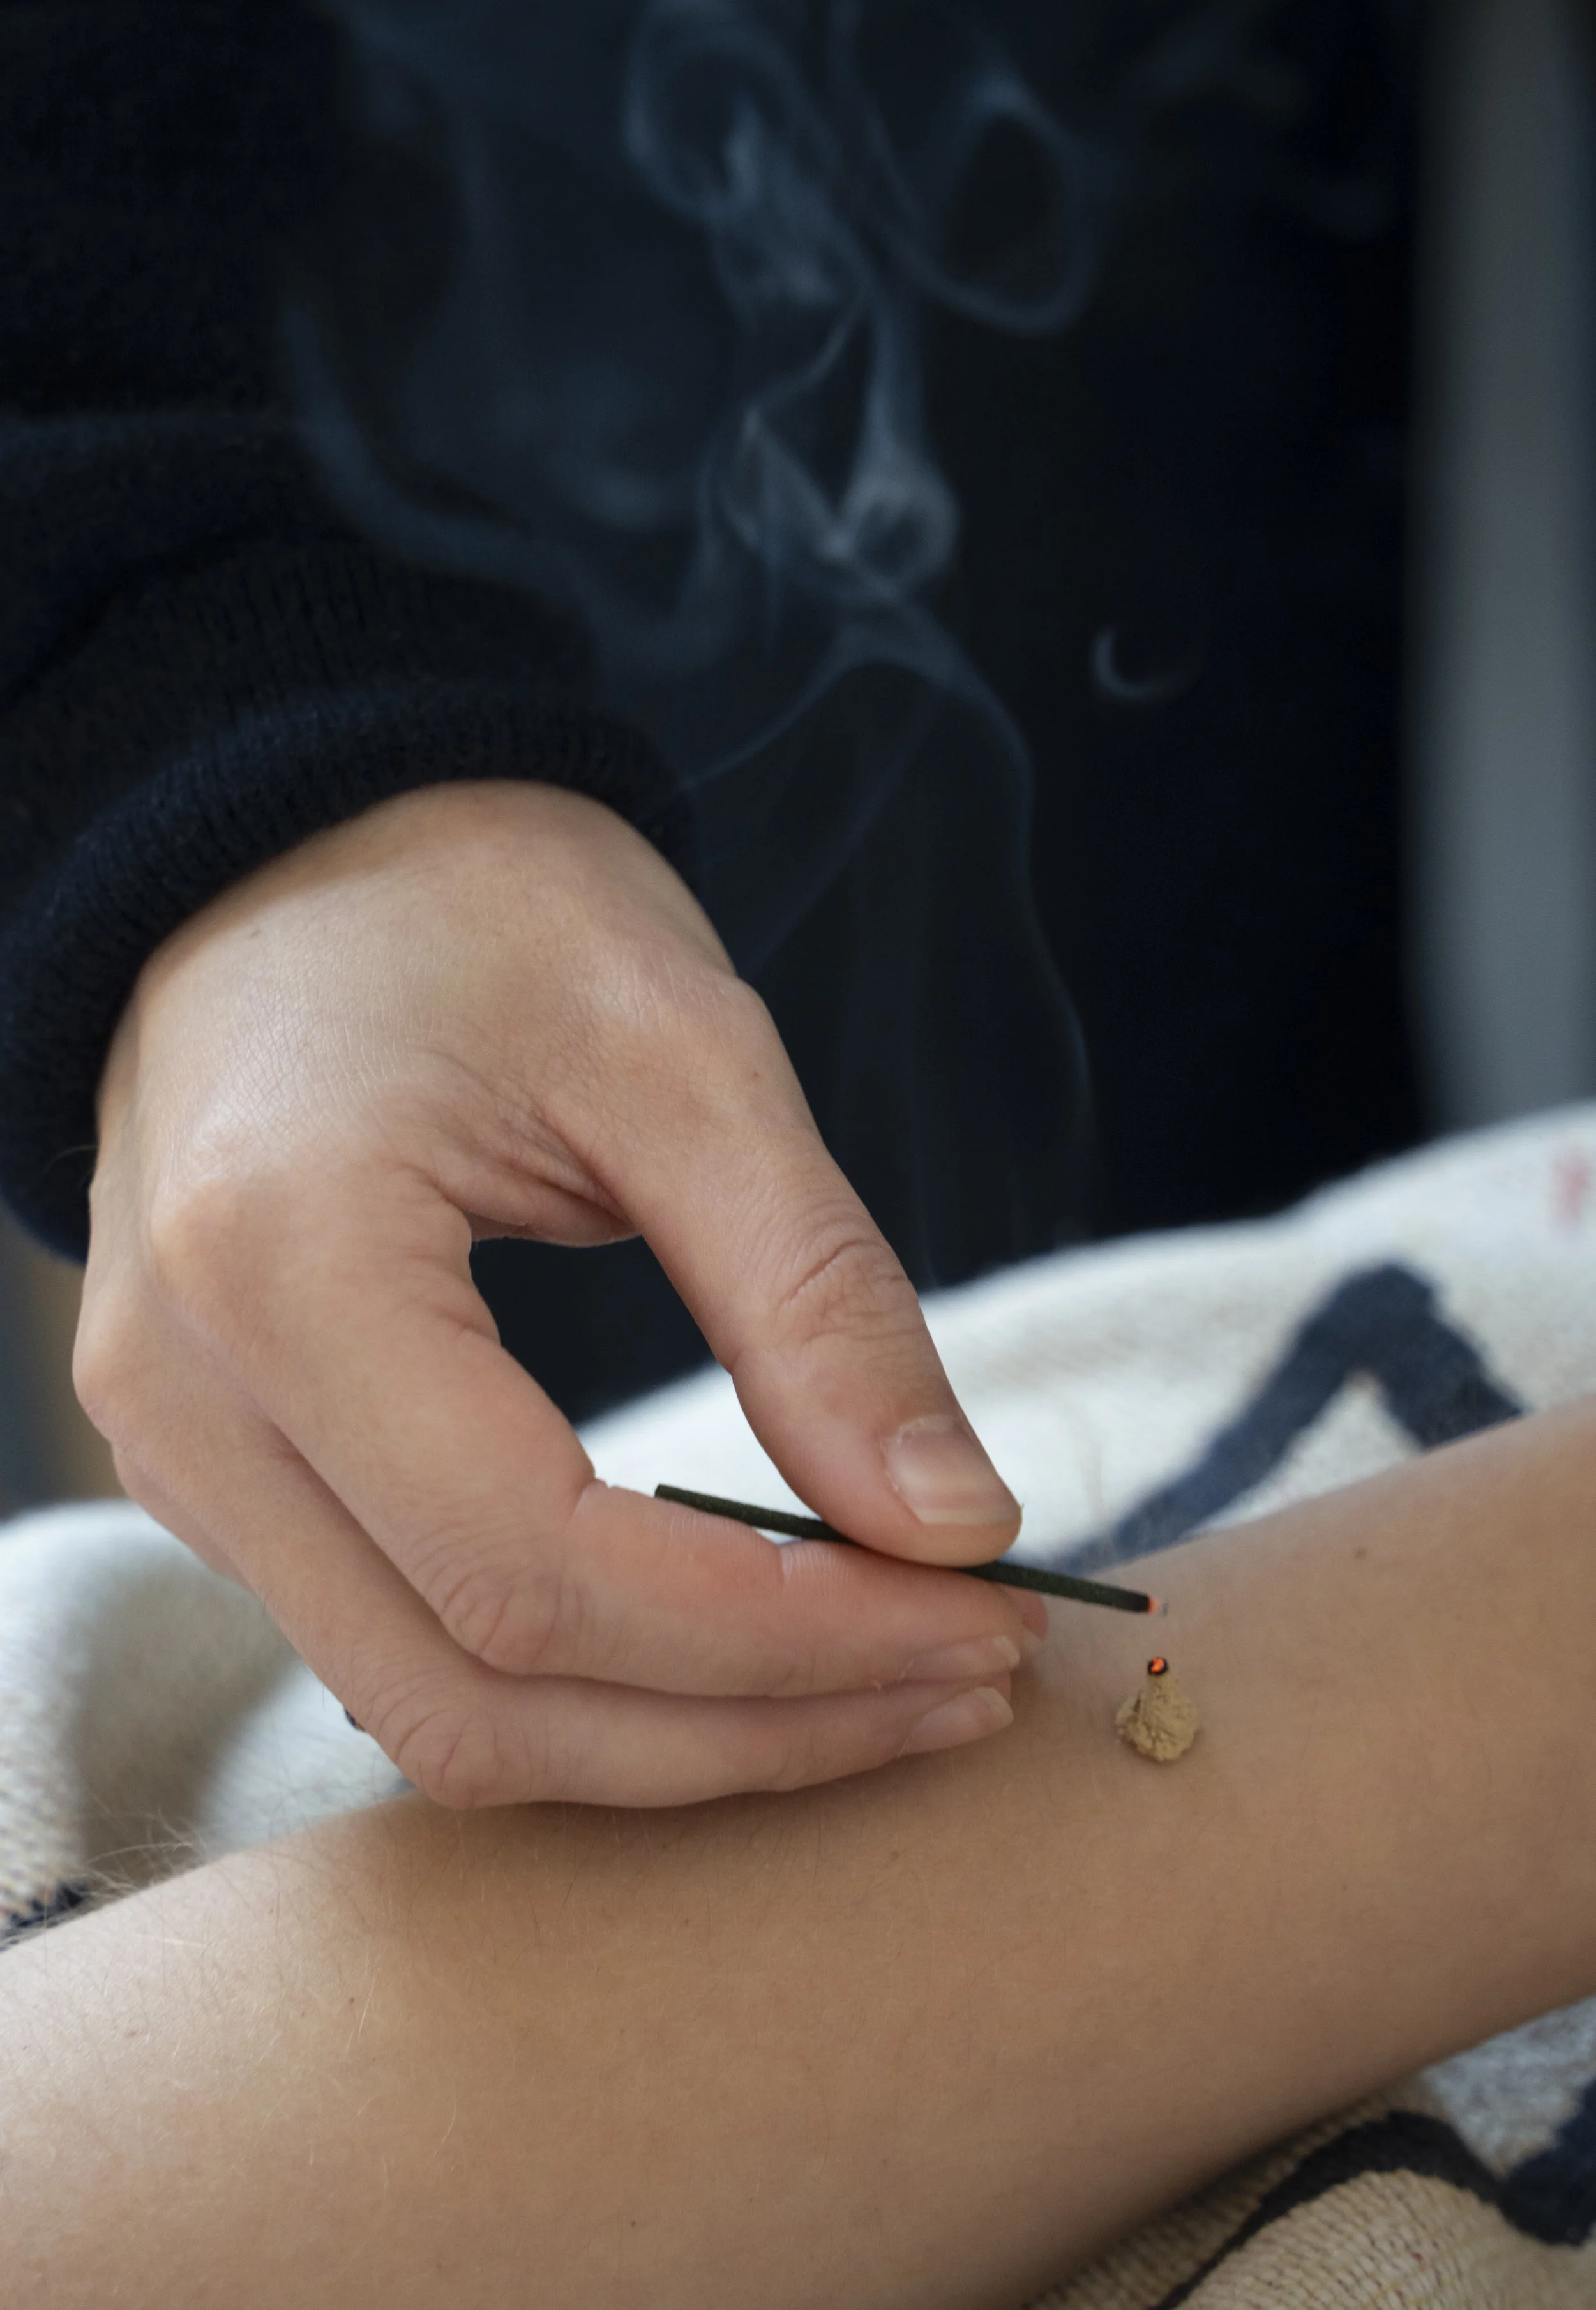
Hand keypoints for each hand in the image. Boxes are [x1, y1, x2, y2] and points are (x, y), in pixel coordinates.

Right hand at [77, 781, 1038, 1806]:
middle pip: (483, 1697)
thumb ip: (815, 1295)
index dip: (786, 1635)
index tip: (983, 1617)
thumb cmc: (481, 903)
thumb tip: (959, 1526)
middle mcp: (188, 1400)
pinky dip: (592, 1679)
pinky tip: (743, 1633)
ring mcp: (182, 1454)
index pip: (541, 1569)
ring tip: (887, 1670)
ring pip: (440, 1712)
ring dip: (679, 1733)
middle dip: (751, 1726)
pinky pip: (408, 1647)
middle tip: (967, 1672)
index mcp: (283, 1266)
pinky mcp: (222, 1470)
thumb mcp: (685, 1052)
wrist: (296, 843)